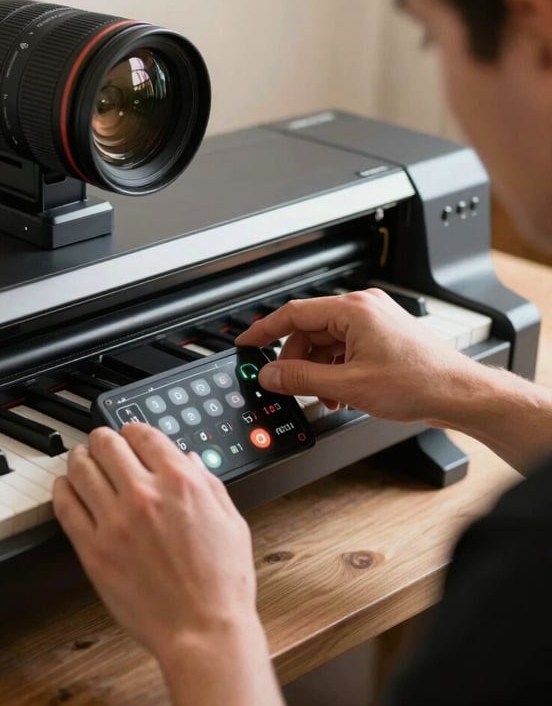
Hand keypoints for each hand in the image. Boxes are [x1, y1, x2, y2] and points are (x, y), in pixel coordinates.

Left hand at [52, 424, 257, 659]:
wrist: (203, 630)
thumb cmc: (222, 582)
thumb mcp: (231, 520)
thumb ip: (208, 482)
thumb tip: (189, 458)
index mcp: (180, 482)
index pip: (142, 433)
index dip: (133, 430)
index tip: (130, 436)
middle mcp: (144, 494)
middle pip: (106, 443)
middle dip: (103, 439)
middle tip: (102, 444)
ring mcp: (115, 521)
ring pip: (81, 468)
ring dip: (80, 458)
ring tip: (81, 460)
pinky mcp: (94, 550)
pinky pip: (65, 506)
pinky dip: (62, 489)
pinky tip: (66, 487)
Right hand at [235, 289, 477, 423]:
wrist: (459, 393)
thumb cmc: (419, 382)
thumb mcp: (348, 385)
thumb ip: (302, 379)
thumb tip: (271, 376)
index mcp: (353, 310)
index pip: (293, 313)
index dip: (264, 330)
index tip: (246, 344)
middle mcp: (363, 309)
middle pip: (309, 331)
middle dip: (298, 362)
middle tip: (291, 386)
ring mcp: (373, 322)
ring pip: (326, 343)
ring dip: (318, 371)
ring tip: (325, 396)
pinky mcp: (380, 336)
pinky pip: (343, 349)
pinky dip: (335, 371)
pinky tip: (340, 393)